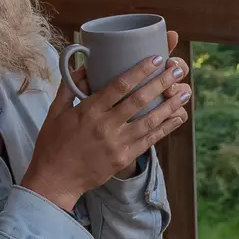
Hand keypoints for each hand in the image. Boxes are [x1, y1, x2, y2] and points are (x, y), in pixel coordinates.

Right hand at [23, 36, 189, 211]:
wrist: (55, 179)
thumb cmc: (53, 143)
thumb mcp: (56, 111)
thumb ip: (70, 86)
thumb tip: (83, 65)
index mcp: (89, 110)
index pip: (119, 85)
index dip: (140, 70)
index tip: (155, 58)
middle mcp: (105, 126)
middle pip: (139, 100)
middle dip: (161, 82)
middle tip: (177, 70)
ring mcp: (117, 144)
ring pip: (150, 121)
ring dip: (170, 105)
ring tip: (185, 92)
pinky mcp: (124, 158)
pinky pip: (149, 140)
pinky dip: (166, 128)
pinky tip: (178, 117)